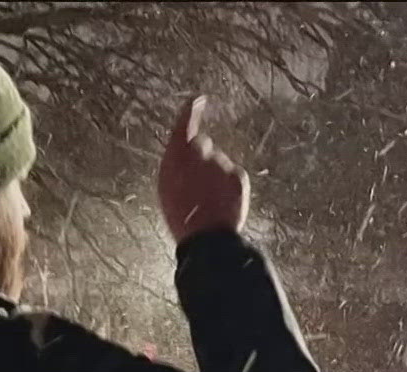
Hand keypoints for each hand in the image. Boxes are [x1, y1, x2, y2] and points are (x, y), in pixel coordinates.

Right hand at [158, 95, 247, 242]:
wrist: (206, 237)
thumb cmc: (181, 215)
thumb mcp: (167, 186)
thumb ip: (175, 163)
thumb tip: (184, 152)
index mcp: (175, 156)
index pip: (185, 124)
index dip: (190, 110)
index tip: (197, 99)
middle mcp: (200, 153)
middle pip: (202, 144)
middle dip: (201, 157)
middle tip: (196, 184)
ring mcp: (221, 163)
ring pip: (219, 162)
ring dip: (215, 175)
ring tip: (208, 200)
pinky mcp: (238, 174)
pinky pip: (233, 174)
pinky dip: (229, 185)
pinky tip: (221, 201)